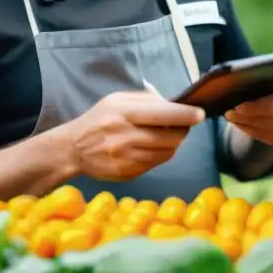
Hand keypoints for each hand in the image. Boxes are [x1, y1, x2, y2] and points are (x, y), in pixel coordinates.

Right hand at [63, 91, 205, 181]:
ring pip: (167, 152)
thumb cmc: (98, 119)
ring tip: (169, 135)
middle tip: (184, 125)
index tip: (199, 114)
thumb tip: (173, 103)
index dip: (185, 115)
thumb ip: (144, 99)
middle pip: (170, 136)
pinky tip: (155, 147)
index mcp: (123, 113)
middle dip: (183, 130)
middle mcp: (125, 136)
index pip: (163, 114)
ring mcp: (127, 157)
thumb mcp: (116, 100)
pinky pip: (156, 163)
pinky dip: (162, 154)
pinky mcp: (128, 173)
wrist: (73, 148)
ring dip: (174, 144)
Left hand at [224, 77, 272, 147]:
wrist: (271, 96)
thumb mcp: (262, 77)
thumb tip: (235, 86)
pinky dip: (253, 132)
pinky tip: (240, 125)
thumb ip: (256, 80)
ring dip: (250, 125)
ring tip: (232, 118)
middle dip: (252, 116)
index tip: (239, 106)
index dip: (263, 105)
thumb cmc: (265, 82)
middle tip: (230, 113)